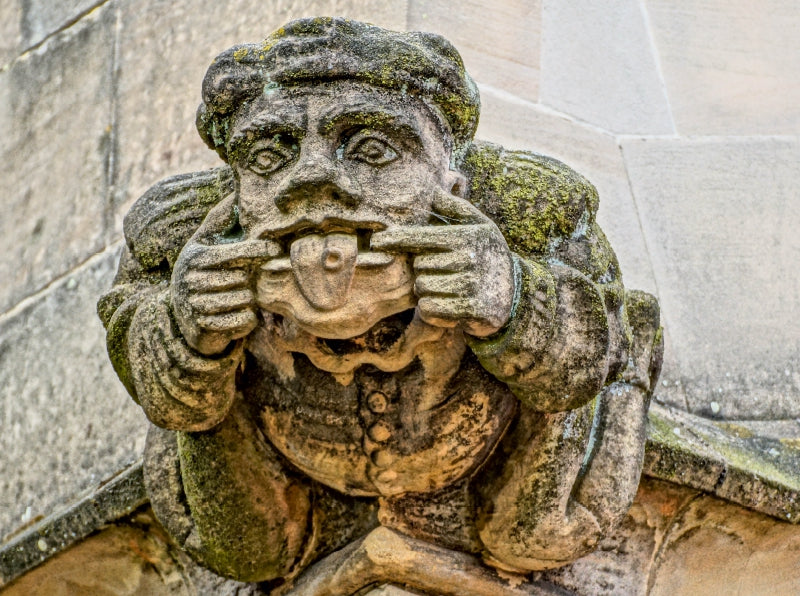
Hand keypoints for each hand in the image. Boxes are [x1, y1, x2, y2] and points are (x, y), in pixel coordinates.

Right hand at [171, 198, 279, 354]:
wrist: (184, 315)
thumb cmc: (203, 271)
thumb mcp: (205, 243)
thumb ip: (219, 220)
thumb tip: (234, 195)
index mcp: (194, 257)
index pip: (232, 252)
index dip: (256, 249)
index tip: (275, 247)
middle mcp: (190, 281)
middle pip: (241, 278)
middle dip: (250, 279)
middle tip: (247, 279)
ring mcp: (195, 306)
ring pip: (244, 300)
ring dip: (249, 299)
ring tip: (241, 295)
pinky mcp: (205, 328)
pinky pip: (244, 321)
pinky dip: (249, 318)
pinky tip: (240, 312)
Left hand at [370, 188, 513, 336]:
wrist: (516, 293)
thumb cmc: (489, 254)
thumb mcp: (480, 226)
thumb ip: (455, 209)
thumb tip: (432, 190)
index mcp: (466, 237)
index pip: (421, 237)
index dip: (395, 239)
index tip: (376, 241)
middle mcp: (468, 259)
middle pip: (419, 266)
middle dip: (424, 270)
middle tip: (443, 271)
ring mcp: (469, 286)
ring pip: (422, 288)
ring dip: (428, 290)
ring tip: (447, 287)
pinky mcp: (470, 310)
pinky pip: (430, 309)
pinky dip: (433, 309)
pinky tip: (448, 304)